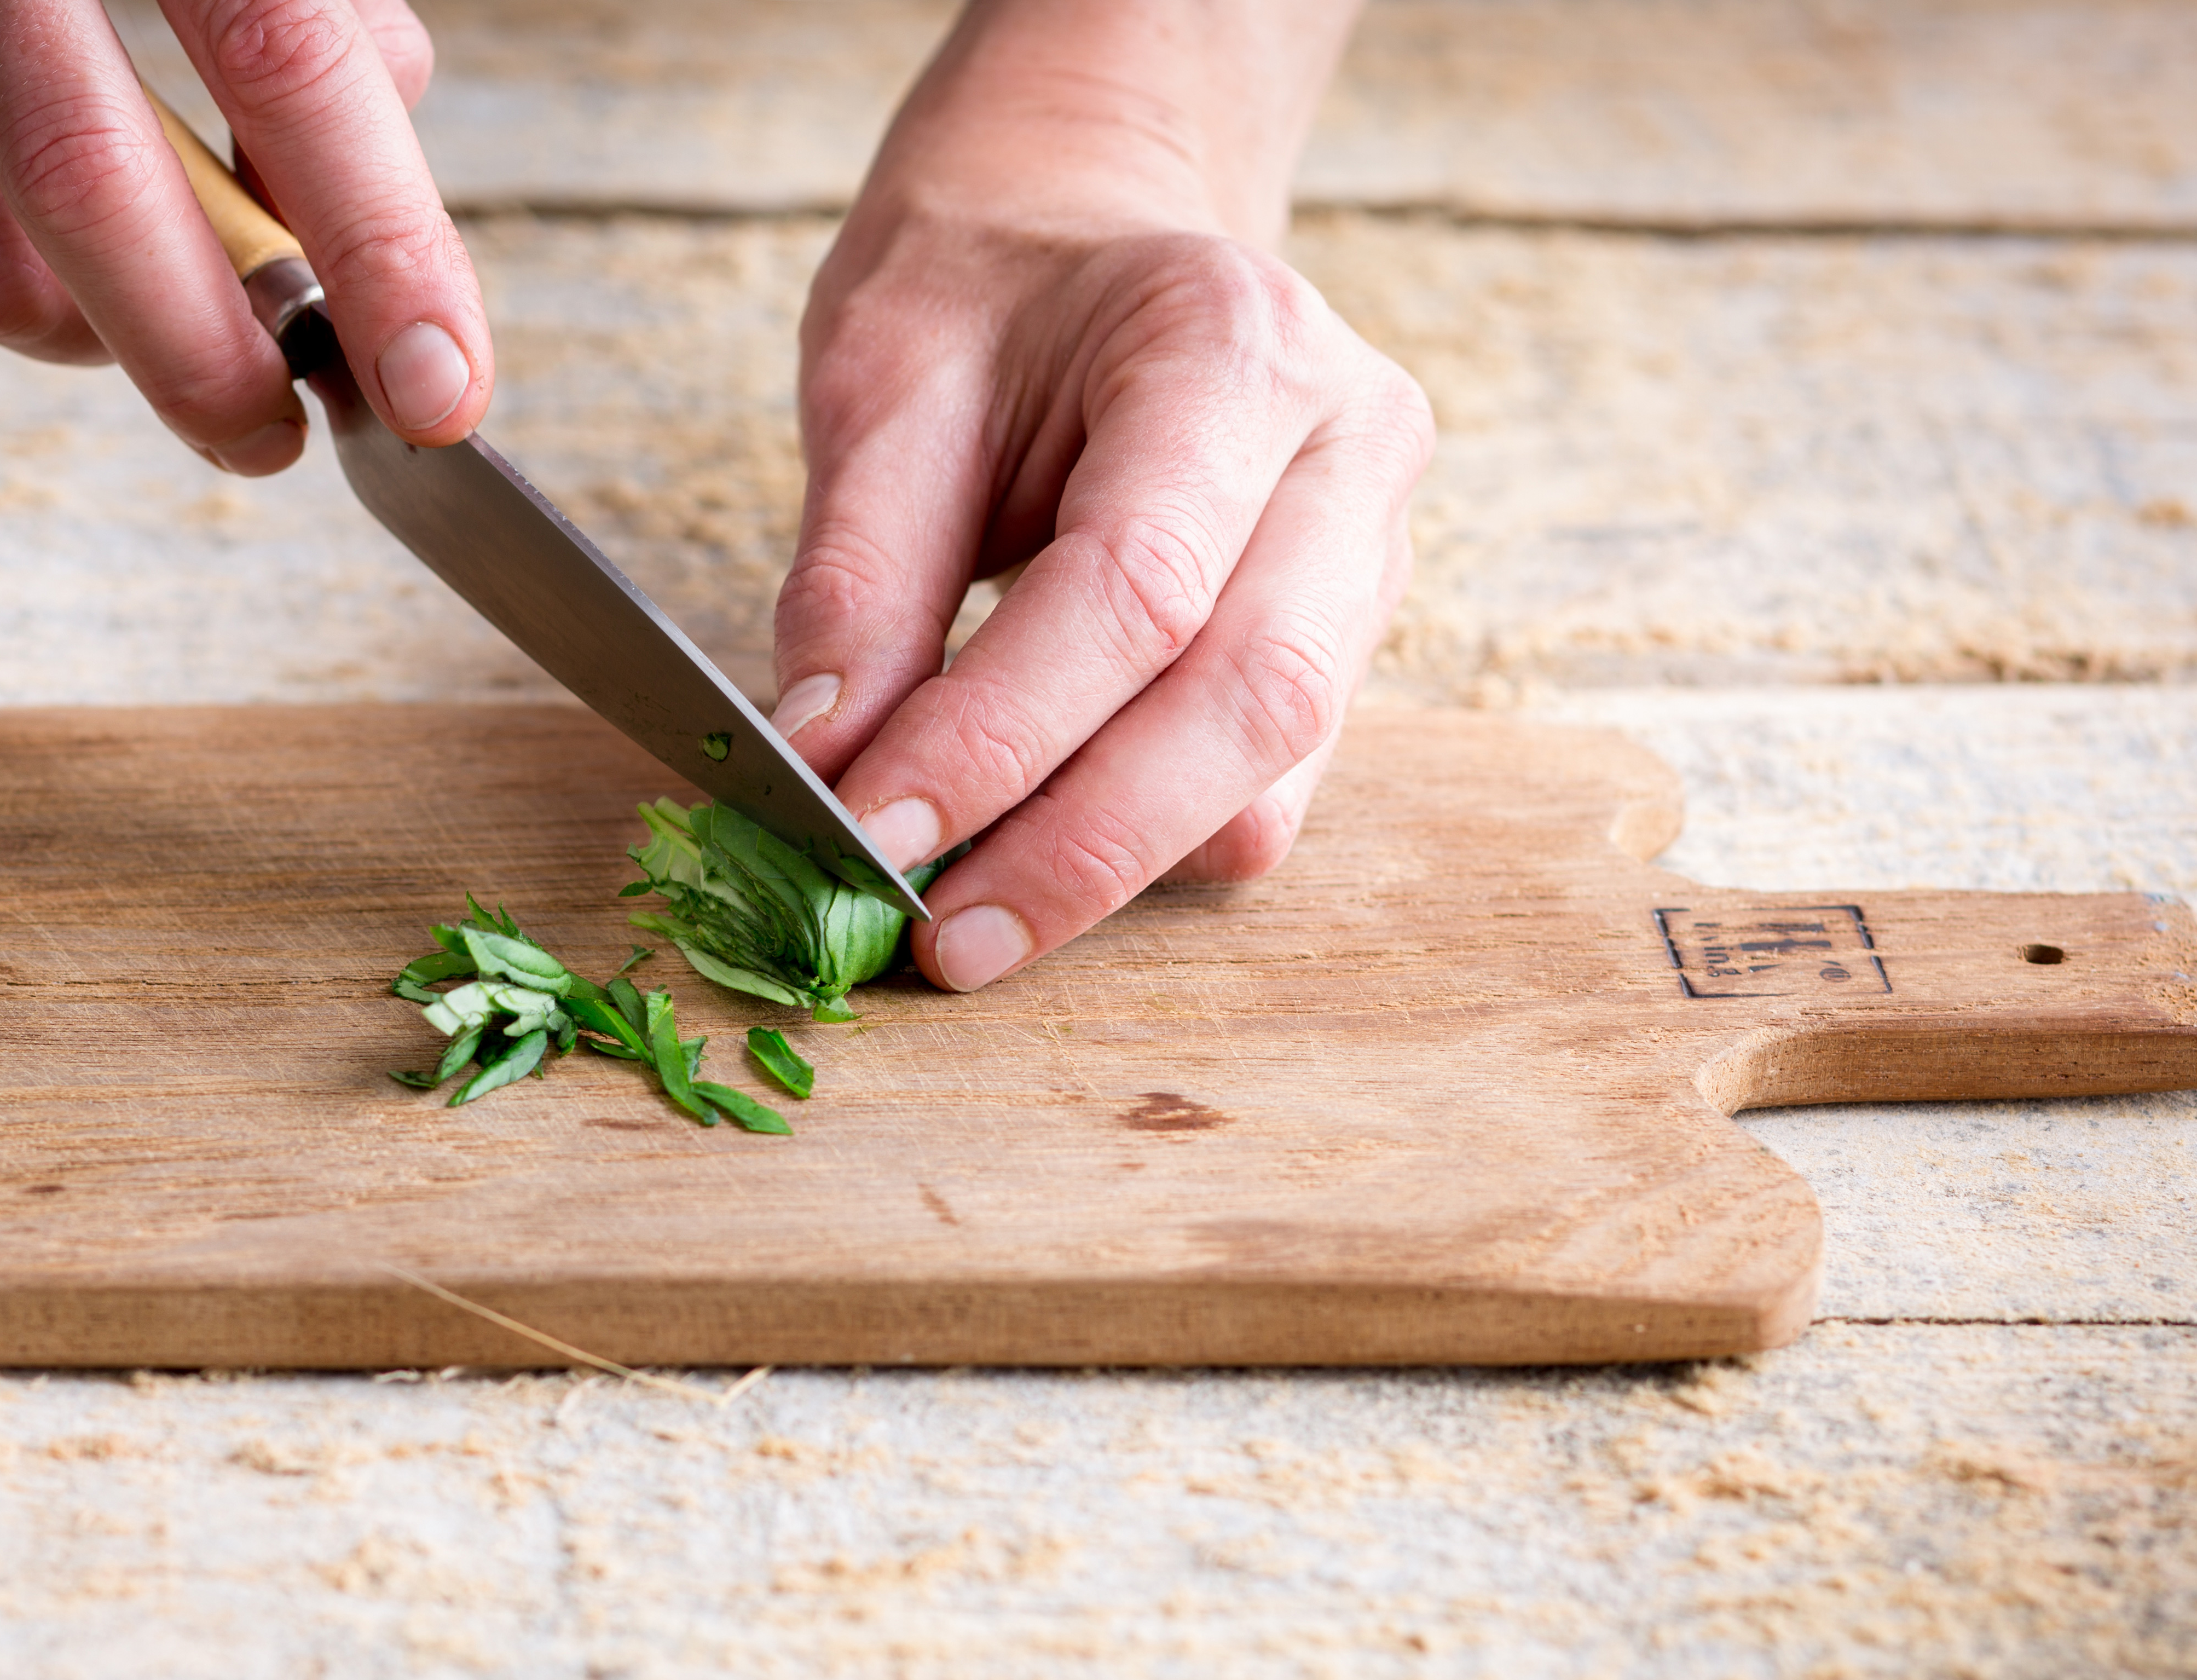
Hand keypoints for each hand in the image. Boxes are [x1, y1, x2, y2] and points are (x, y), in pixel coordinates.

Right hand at [0, 0, 491, 471]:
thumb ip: (313, 29)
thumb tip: (366, 208)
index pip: (285, 60)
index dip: (379, 247)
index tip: (438, 389)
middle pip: (93, 197)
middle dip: (206, 364)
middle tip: (270, 432)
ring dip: (88, 329)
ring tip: (139, 290)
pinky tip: (5, 195)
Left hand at [769, 0, 1432, 989]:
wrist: (1094, 218)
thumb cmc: (987, 280)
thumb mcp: (884, 376)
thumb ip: (861, 573)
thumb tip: (825, 759)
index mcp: (1235, 349)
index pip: (1134, 590)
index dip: (999, 737)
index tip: (870, 830)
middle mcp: (1346, 451)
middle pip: (1246, 700)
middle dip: (1081, 847)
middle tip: (939, 944)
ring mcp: (1371, 552)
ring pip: (1275, 769)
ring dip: (1118, 866)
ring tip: (969, 921)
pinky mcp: (1347, 636)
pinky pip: (1266, 785)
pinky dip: (1149, 846)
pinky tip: (1038, 857)